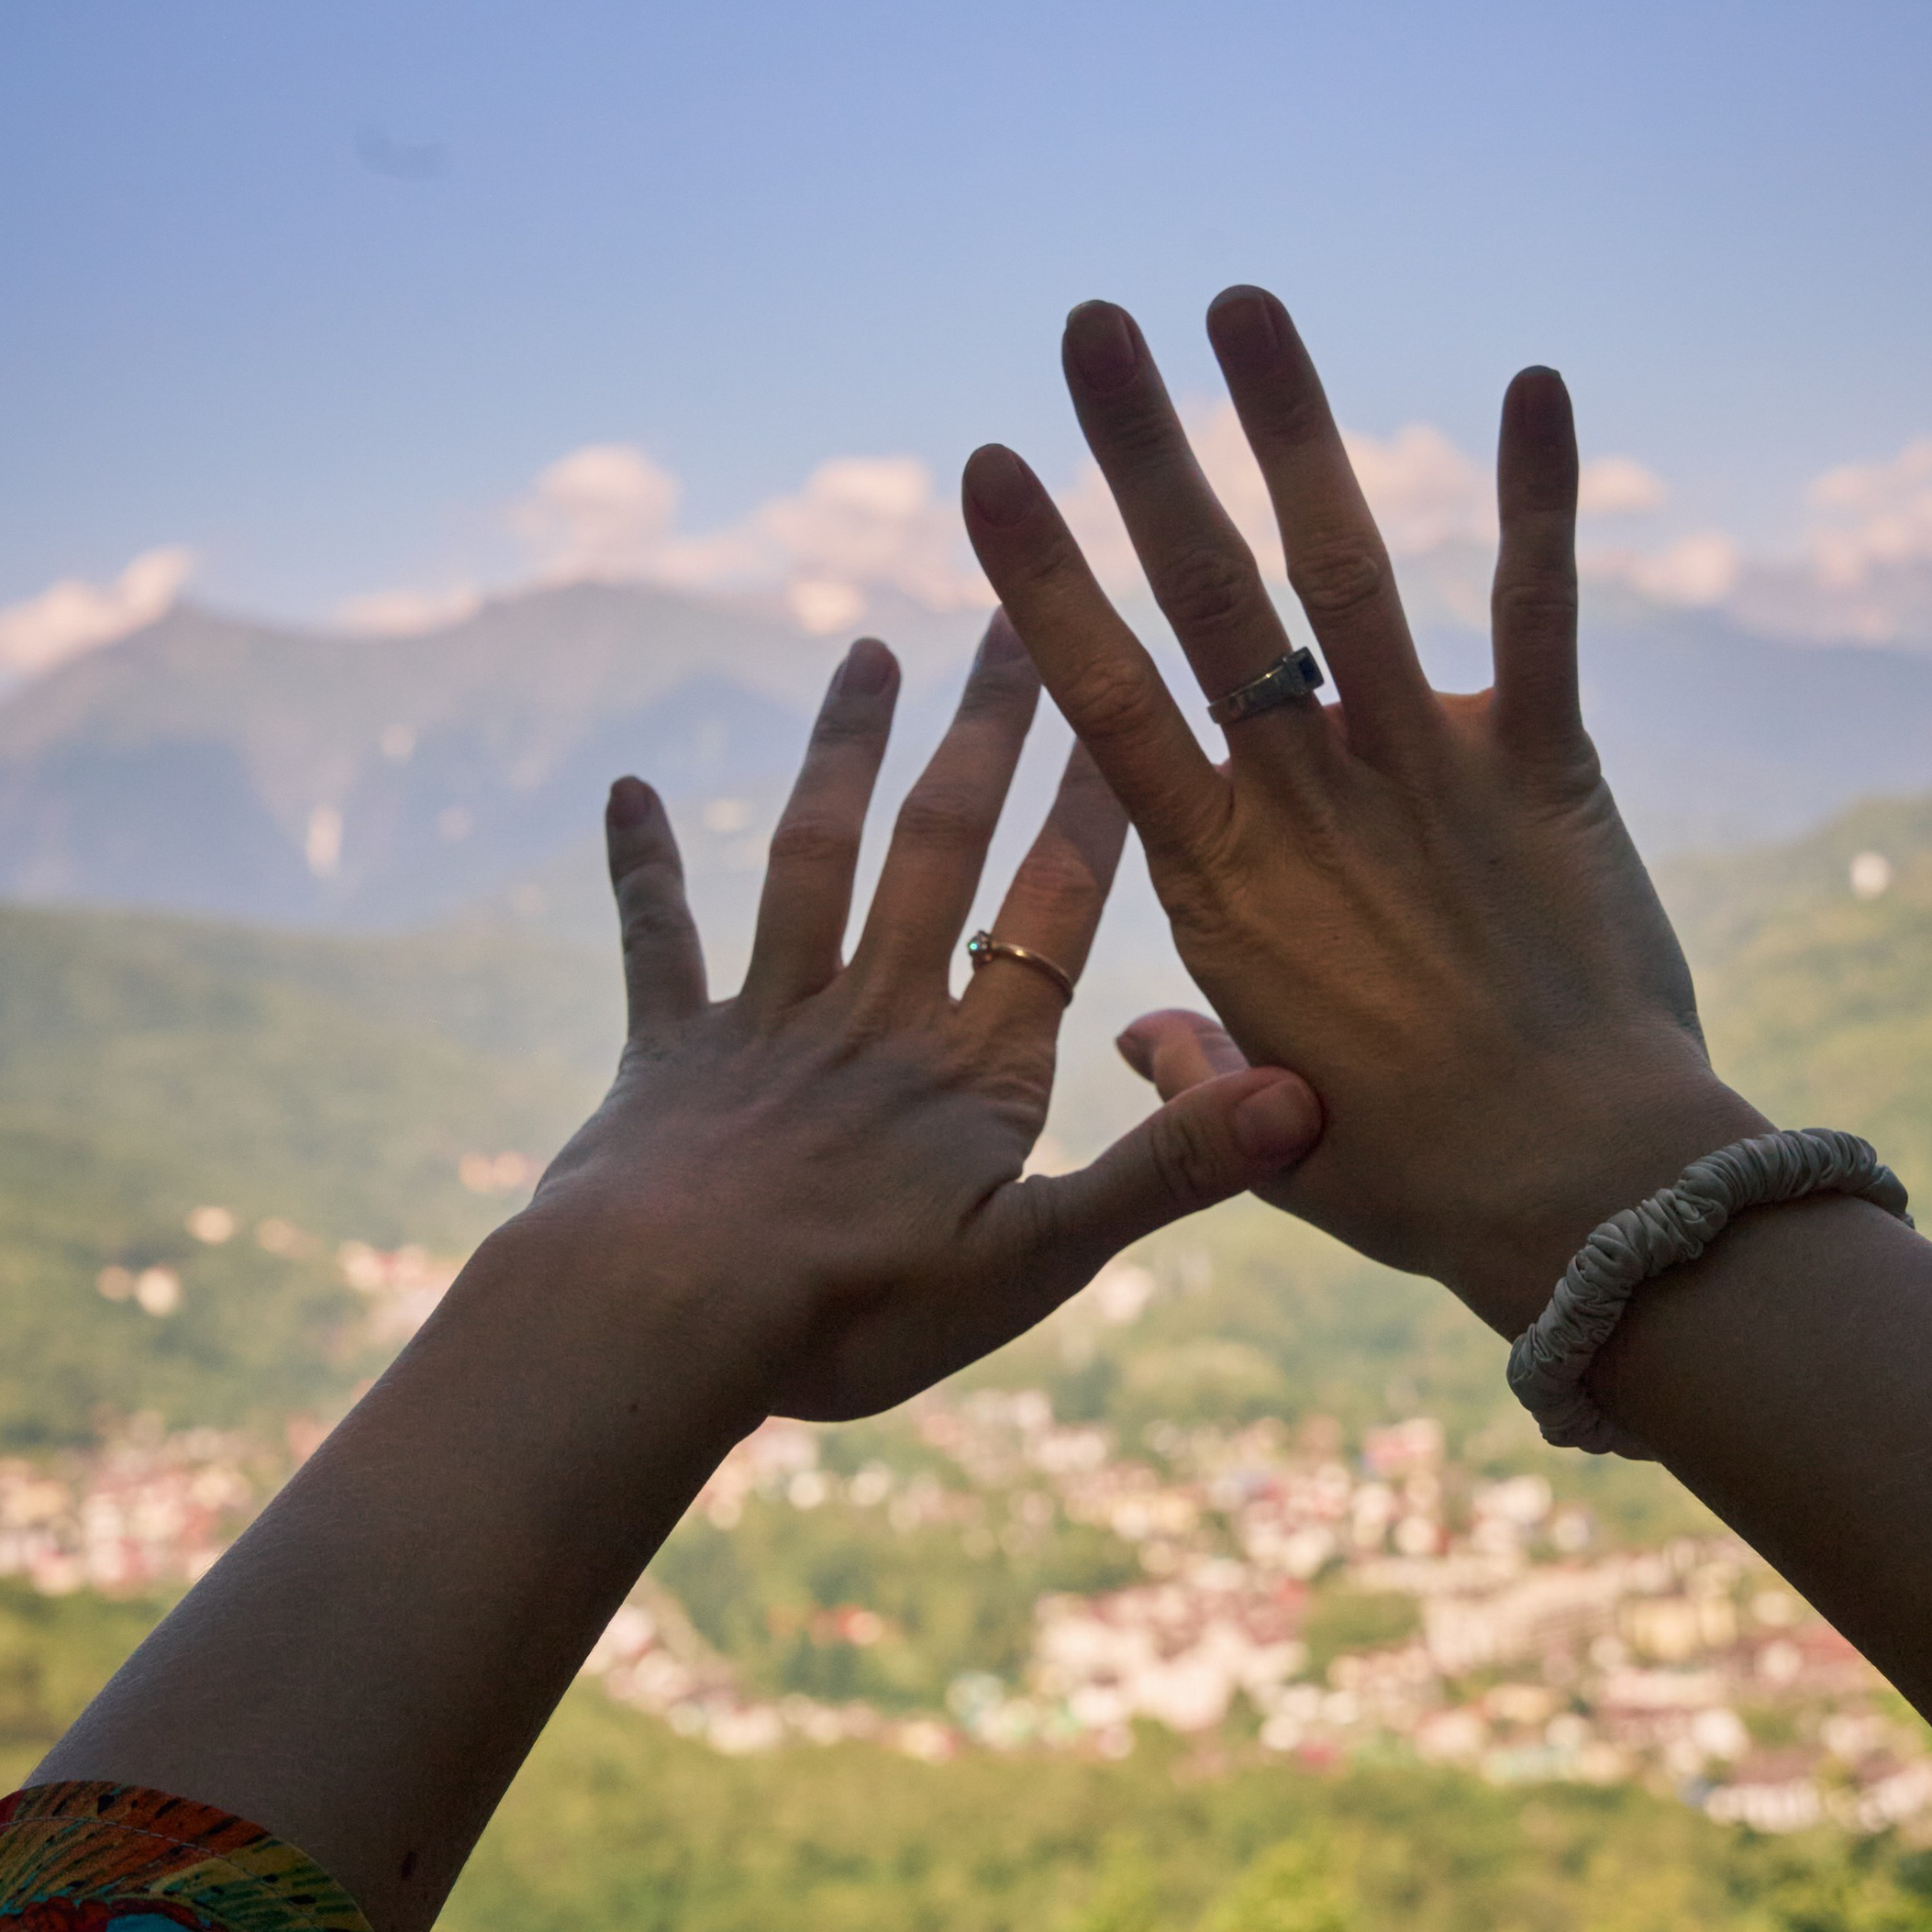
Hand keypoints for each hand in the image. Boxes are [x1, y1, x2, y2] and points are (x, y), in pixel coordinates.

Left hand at [523, 612, 1324, 1426]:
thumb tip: (1304, 1094)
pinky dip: (645, 866)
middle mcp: (879, 1015)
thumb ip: (1168, 1169)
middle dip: (984, 729)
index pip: (1056, 907)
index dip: (1095, 802)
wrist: (664, 1315)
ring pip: (813, 857)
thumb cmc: (855, 1306)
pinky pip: (657, 943)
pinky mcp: (669, 1055)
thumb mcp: (1038, 1259)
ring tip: (867, 654)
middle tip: (1013, 617)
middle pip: (940, 844)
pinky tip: (627, 792)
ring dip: (842, 752)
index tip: (1127, 695)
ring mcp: (770, 1022)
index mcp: (976, 1068)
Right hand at [960, 287, 1764, 1334]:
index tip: (988, 468)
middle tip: (1090, 323)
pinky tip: (1538, 381)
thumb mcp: (1264, 1135)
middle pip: (1203, 598)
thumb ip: (1189, 1064)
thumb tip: (1133, 1036)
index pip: (1103, 698)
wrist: (1579, 1196)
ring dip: (1293, 424)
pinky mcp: (1545, 773)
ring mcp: (1426, 773)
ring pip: (1345, 572)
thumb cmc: (1410, 1177)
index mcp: (1217, 880)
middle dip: (1139, 451)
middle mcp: (1305, 800)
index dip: (1043, 576)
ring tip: (1242, 300)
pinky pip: (1540, 618)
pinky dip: (1539, 501)